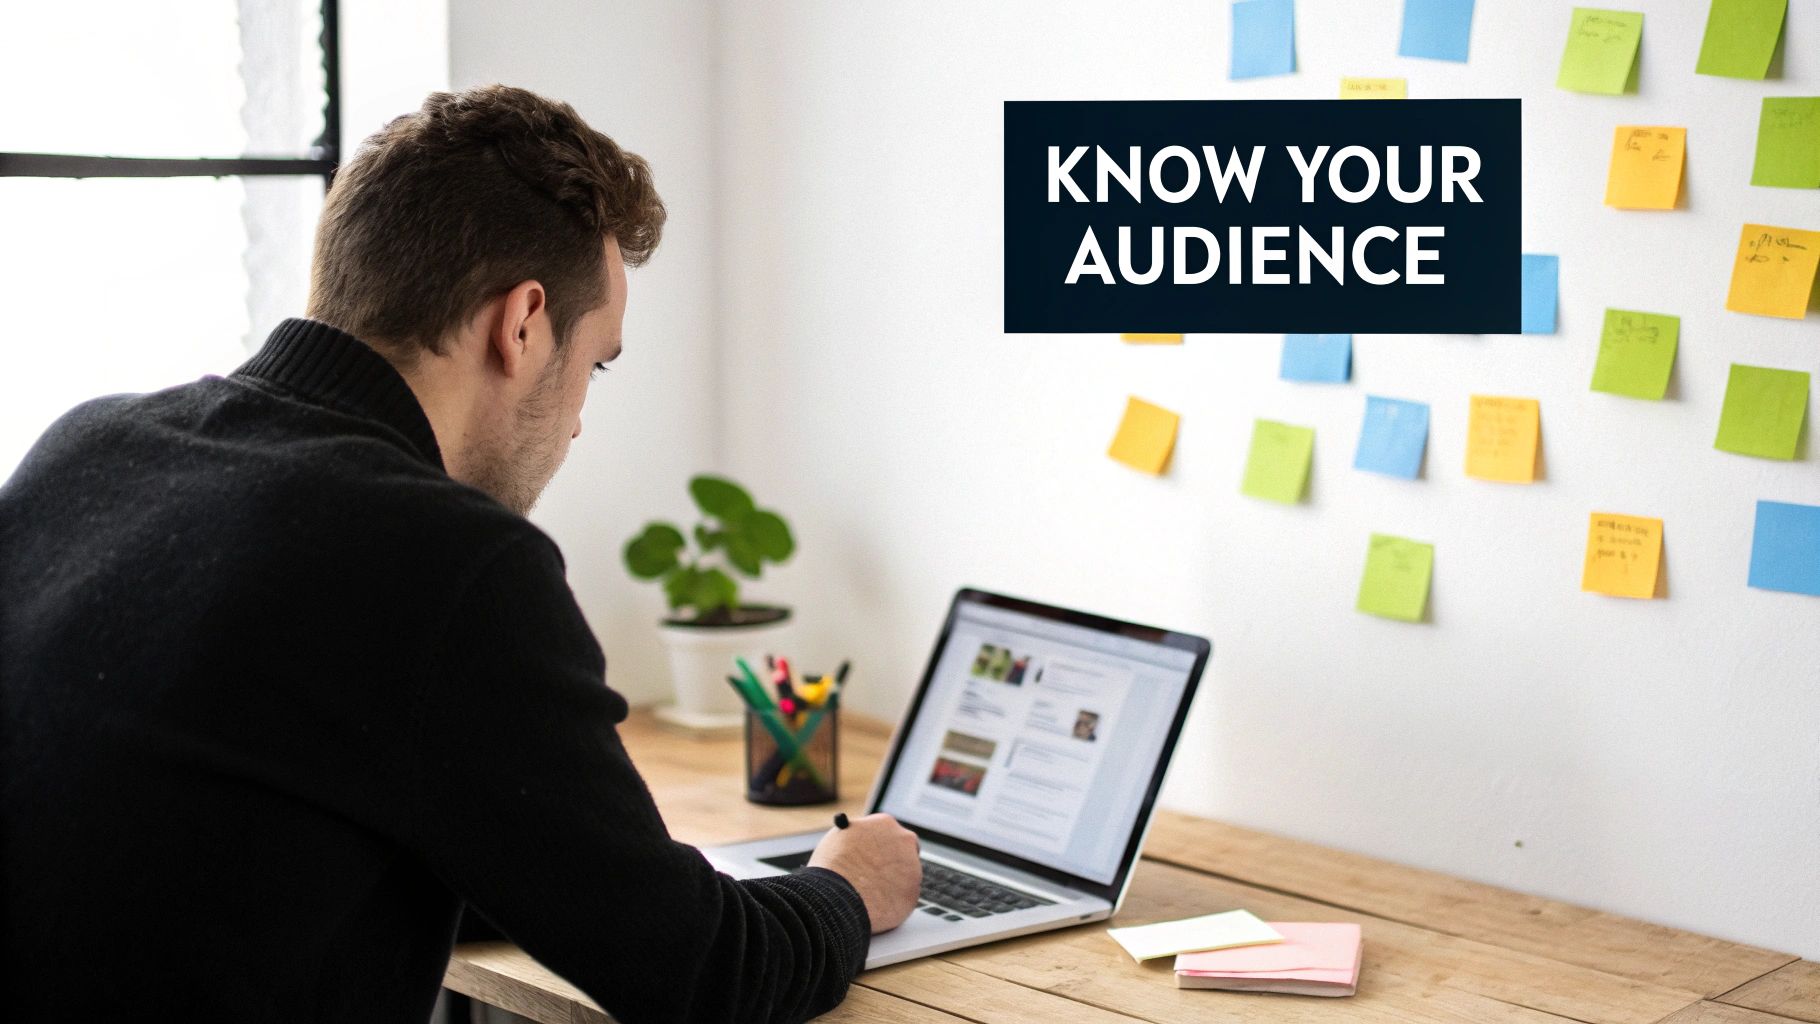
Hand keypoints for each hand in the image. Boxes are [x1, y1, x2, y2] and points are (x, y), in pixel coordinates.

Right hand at [808, 812, 921, 933]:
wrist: (837, 896)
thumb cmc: (833, 867)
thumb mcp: (841, 838)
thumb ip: (858, 836)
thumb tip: (861, 843)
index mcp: (885, 823)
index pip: (889, 832)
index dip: (880, 846)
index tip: (876, 854)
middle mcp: (904, 841)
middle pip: (905, 851)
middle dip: (893, 862)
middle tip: (880, 875)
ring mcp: (912, 867)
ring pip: (906, 876)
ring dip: (893, 883)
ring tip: (872, 894)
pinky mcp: (913, 893)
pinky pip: (904, 897)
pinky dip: (893, 902)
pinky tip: (877, 905)